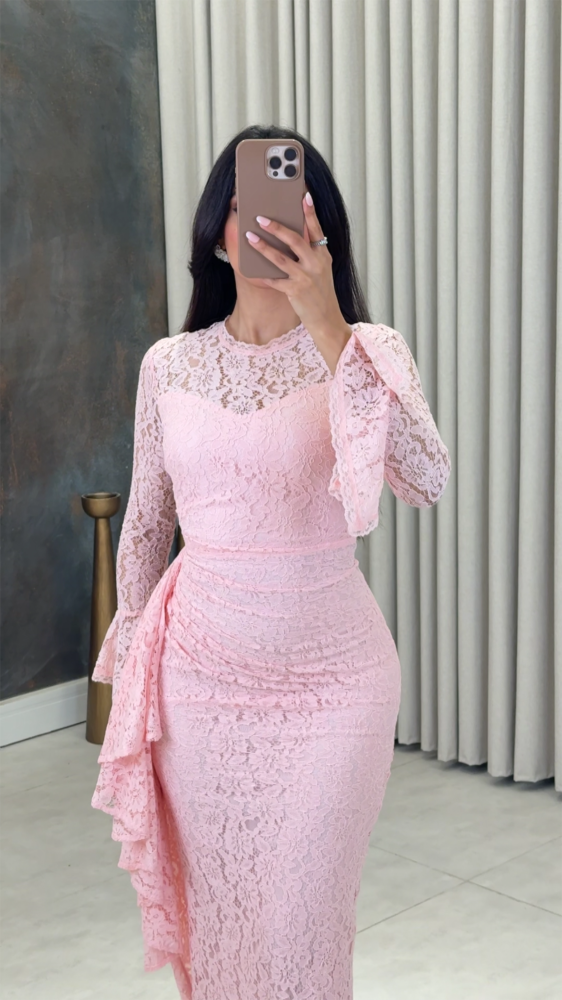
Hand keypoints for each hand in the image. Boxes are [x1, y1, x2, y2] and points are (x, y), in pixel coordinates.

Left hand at [245, 193, 351, 351]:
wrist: (327, 319)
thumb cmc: (321, 292)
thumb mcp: (321, 269)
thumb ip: (310, 253)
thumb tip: (291, 235)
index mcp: (323, 255)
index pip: (317, 229)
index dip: (310, 212)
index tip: (303, 196)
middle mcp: (316, 264)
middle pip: (295, 240)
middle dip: (276, 227)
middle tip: (260, 217)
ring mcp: (305, 278)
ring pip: (280, 258)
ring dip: (263, 246)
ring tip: (249, 236)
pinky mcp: (295, 291)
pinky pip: (274, 280)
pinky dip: (262, 274)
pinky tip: (250, 268)